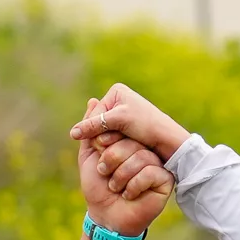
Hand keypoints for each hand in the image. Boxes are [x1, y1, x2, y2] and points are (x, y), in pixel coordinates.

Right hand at [70, 83, 189, 163]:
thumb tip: (72, 133)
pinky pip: (112, 139)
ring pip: (104, 134)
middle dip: (106, 135)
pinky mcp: (126, 129)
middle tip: (120, 139)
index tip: (115, 135)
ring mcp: (121, 116)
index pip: (95, 115)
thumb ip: (93, 125)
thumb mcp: (119, 121)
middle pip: (98, 124)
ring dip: (110, 142)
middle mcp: (117, 101)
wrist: (167, 139)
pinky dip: (116, 145)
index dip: (99, 129)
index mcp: (116, 92)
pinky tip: (125, 148)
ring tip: (125, 143)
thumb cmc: (146, 125)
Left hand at [78, 116, 172, 238]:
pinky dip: (133, 186)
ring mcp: (157, 165)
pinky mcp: (165, 180)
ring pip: (140, 157)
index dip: (106, 143)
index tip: (99, 159)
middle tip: (104, 174)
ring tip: (116, 187)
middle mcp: (145, 151)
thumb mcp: (89, 157)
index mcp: (129, 144)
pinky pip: (150, 172)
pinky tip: (129, 195)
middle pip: (131, 142)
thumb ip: (90, 131)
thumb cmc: (98, 189)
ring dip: (120, 175)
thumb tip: (92, 100)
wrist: (107, 218)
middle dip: (111, 160)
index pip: (121, 130)